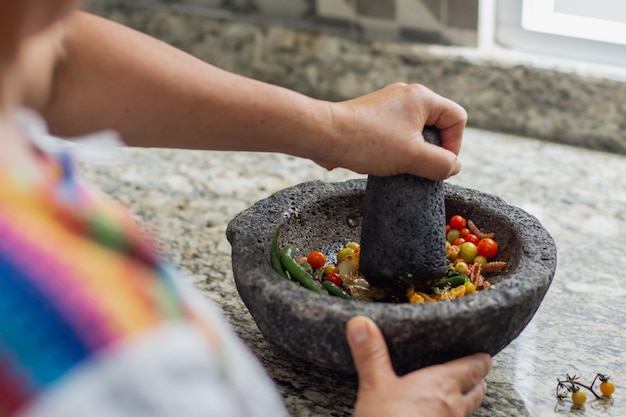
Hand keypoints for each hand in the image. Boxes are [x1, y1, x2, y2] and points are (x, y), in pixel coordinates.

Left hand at [320, 83, 466, 180]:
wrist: (324, 135)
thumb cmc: (368, 142)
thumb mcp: (412, 157)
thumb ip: (440, 164)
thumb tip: (453, 167)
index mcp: (422, 97)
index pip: (457, 119)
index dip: (455, 145)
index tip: (439, 165)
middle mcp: (406, 95)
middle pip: (437, 124)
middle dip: (433, 149)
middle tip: (419, 168)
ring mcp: (388, 105)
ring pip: (415, 131)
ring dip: (413, 151)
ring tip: (399, 166)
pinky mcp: (373, 117)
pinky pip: (396, 133)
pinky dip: (396, 149)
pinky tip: (383, 162)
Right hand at [346, 316, 490, 416]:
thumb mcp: (374, 386)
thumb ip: (370, 354)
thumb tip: (360, 323)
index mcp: (443, 384)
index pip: (475, 367)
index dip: (481, 359)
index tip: (482, 353)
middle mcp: (454, 406)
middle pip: (477, 389)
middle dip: (476, 379)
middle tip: (473, 371)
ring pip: (468, 410)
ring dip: (465, 400)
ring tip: (456, 393)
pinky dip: (449, 416)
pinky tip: (434, 414)